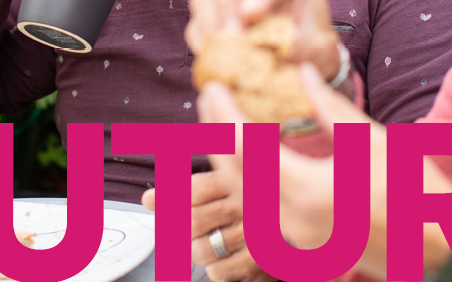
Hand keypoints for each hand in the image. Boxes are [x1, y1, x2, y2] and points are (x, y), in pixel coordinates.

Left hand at [141, 174, 276, 281]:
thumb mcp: (232, 182)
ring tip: (211, 241)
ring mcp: (256, 236)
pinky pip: (218, 273)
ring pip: (200, 251)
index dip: (170, 199)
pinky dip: (215, 269)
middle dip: (180, 229)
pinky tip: (227, 257)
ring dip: (197, 250)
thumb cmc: (260, 200)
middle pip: (192, 222)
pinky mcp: (262, 263)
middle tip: (185, 228)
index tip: (162, 203)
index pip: (193, 190)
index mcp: (241, 178)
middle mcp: (249, 205)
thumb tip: (147, 199)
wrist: (303, 219)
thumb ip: (190, 189)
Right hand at [186, 0, 340, 79]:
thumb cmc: (311, 40)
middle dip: (229, 2)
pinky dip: (203, 44)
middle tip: (233, 35)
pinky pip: (195, 25)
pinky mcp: (208, 15)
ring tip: (224, 53)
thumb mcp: (321, 47)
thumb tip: (283, 54)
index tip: (253, 15)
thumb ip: (309, 48)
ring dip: (211, 26)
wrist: (298, 55)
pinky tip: (216, 61)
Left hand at [199, 65, 401, 278]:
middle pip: (234, 174)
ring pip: (242, 196)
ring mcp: (297, 239)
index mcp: (310, 191)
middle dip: (214, 133)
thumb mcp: (376, 142)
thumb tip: (301, 73)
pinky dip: (245, 181)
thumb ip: (330, 108)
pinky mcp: (304, 247)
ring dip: (225, 158)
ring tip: (221, 123)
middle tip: (209, 98)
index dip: (224, 114)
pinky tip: (248, 158)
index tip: (215, 86)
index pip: (246, 148)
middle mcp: (294, 221)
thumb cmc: (419, 197)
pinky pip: (259, 211)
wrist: (441, 254)